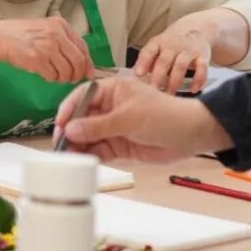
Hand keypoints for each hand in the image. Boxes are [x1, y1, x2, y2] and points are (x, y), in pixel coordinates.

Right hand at [0, 17, 94, 83]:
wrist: (1, 37)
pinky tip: (44, 74)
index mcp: (61, 25)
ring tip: (55, 76)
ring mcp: (47, 47)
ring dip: (62, 78)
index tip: (88, 73)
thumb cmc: (24, 35)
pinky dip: (50, 78)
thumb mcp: (46, 29)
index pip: (83, 47)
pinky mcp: (37, 59)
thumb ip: (64, 41)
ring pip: (66, 71)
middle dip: (76, 75)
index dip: (87, 63)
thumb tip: (83, 63)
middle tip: (72, 80)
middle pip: (78, 61)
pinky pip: (51, 76)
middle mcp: (56, 34)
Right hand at [53, 77, 232, 162]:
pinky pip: (99, 149)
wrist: (191, 135)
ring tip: (68, 156)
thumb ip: (98, 126)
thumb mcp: (129, 118)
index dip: (69, 109)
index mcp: (112, 90)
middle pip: (82, 118)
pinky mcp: (119, 144)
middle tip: (61, 145)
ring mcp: (114, 127)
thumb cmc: (164, 115)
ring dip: (78, 145)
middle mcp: (110, 107)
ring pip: (88, 136)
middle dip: (71, 131)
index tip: (59, 124)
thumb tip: (70, 130)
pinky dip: (90, 155)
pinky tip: (83, 161)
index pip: (83, 96)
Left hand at [134, 18, 214, 93]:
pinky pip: (202, 68)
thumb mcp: (158, 45)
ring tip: (169, 94)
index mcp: (159, 43)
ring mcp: (188, 50)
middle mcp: (173, 45)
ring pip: (181, 66)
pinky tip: (193, 90)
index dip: (143, 62)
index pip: (149, 51)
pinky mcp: (202, 56)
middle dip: (158, 76)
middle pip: (164, 60)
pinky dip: (198, 80)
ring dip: (175, 82)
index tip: (138, 74)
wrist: (198, 27)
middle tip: (153, 90)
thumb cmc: (172, 42)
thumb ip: (148, 60)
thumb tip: (135, 77)